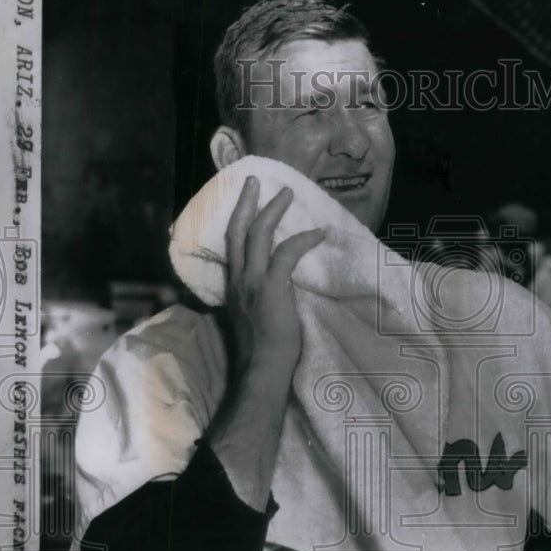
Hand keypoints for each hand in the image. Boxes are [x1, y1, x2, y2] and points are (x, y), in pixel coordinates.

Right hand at [226, 175, 323, 378]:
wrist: (262, 369)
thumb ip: (257, 298)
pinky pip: (288, 251)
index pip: (231, 247)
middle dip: (247, 202)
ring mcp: (252, 282)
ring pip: (258, 233)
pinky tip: (319, 232)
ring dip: (274, 209)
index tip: (246, 204)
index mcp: (232, 287)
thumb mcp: (252, 318)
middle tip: (256, 180)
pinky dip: (304, 238)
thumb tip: (275, 289)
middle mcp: (237, 280)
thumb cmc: (263, 352)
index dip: (238, 222)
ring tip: (288, 193)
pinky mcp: (271, 287)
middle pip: (237, 230)